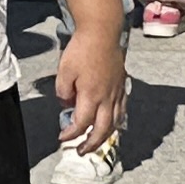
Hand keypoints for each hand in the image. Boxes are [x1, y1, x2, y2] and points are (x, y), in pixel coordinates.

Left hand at [55, 25, 125, 148]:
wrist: (102, 31)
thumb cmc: (82, 49)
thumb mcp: (64, 71)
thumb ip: (63, 92)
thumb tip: (67, 103)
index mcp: (91, 96)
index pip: (82, 123)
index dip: (71, 134)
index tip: (62, 138)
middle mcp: (107, 97)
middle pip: (102, 129)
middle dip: (91, 144)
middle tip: (81, 151)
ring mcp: (117, 91)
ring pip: (116, 121)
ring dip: (105, 135)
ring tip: (96, 141)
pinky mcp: (122, 84)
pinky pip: (122, 109)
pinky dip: (116, 121)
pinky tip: (111, 121)